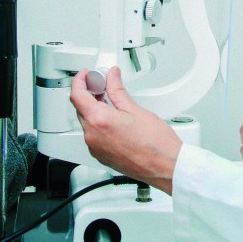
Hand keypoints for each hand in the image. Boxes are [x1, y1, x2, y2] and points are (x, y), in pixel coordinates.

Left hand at [70, 67, 181, 194]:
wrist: (165, 167)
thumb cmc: (155, 143)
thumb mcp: (135, 109)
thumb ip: (117, 91)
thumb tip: (112, 77)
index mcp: (99, 121)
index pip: (77, 95)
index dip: (80, 81)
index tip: (86, 75)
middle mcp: (93, 136)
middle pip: (80, 109)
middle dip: (88, 94)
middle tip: (101, 84)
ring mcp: (95, 148)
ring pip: (86, 122)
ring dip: (93, 109)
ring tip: (109, 100)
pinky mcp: (101, 156)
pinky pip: (93, 136)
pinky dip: (98, 124)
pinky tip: (112, 119)